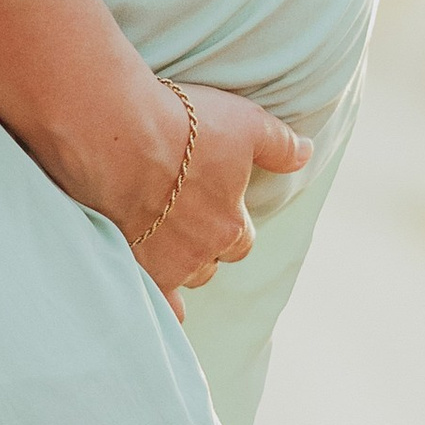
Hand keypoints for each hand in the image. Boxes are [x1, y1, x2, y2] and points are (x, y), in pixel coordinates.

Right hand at [128, 83, 309, 314]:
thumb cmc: (183, 126)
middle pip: (211, 261)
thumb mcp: (247, 125)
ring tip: (161, 238)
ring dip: (178, 261)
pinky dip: (157, 299)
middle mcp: (200, 253)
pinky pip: (152, 299)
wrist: (116, 134)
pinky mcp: (128, 263)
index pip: (241, 238)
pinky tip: (154, 293)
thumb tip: (308, 153)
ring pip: (181, 276)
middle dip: (204, 244)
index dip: (230, 222)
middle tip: (184, 216)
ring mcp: (162, 263)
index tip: (214, 204)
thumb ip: (280, 146)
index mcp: (231, 225)